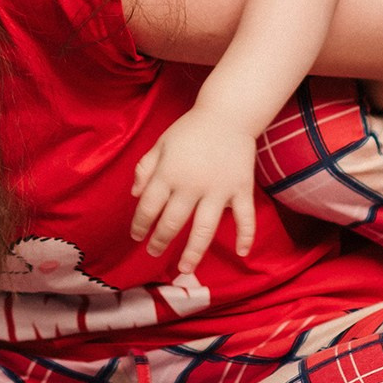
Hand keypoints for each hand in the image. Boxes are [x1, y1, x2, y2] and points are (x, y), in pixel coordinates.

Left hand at [130, 108, 258, 275]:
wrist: (228, 114)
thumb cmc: (190, 129)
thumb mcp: (161, 144)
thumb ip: (145, 168)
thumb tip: (136, 196)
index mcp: (169, 173)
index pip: (148, 206)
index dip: (140, 224)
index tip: (137, 236)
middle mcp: (192, 185)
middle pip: (172, 222)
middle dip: (160, 241)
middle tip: (154, 253)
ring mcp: (219, 190)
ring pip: (204, 229)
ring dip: (194, 252)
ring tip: (185, 268)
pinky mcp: (241, 189)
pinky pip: (245, 218)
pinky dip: (246, 236)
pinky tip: (242, 253)